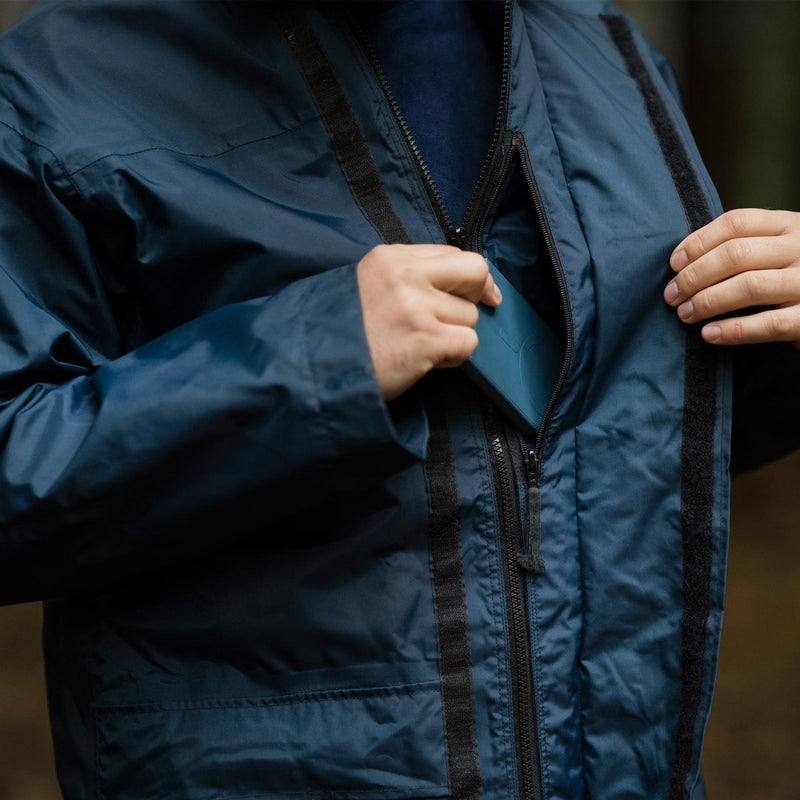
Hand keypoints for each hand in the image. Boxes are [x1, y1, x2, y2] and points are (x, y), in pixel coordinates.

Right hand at [357, 243, 501, 399]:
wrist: (317, 367)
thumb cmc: (342, 333)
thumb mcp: (370, 285)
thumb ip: (410, 277)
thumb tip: (462, 284)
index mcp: (391, 257)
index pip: (453, 253)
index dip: (469, 278)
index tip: (478, 294)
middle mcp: (405, 275)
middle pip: (475, 271)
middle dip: (476, 295)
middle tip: (458, 317)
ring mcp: (416, 306)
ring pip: (470, 316)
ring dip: (453, 336)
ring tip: (420, 346)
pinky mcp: (425, 338)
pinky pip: (468, 343)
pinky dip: (454, 357)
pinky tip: (426, 360)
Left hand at [664, 209, 799, 347]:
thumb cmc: (796, 272)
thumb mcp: (779, 246)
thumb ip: (745, 245)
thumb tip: (683, 260)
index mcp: (789, 225)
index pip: (735, 223)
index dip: (698, 242)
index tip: (674, 264)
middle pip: (736, 254)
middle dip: (694, 276)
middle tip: (671, 295)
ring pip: (749, 286)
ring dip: (707, 302)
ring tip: (685, 314)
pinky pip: (769, 324)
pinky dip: (734, 330)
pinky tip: (709, 334)